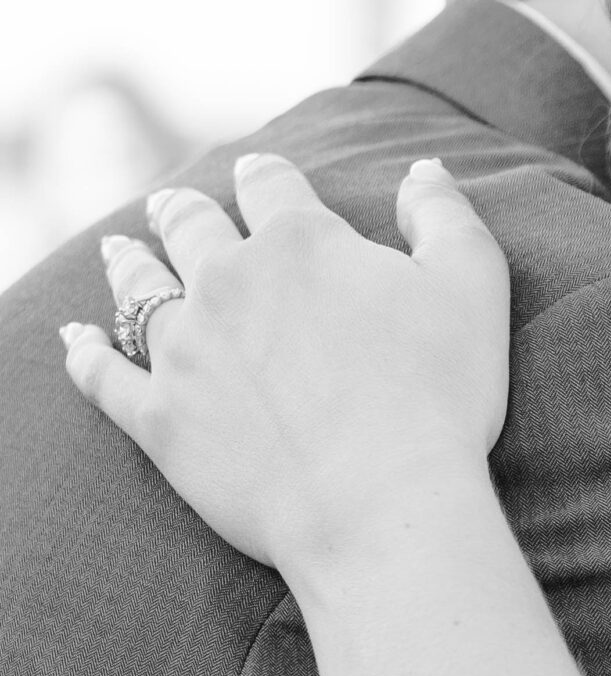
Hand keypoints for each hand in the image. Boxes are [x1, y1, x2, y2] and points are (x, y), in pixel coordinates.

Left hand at [63, 155, 509, 578]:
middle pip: (192, 227)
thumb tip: (423, 169)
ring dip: (129, 264)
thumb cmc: (440, 396)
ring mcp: (185, 350)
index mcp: (301, 241)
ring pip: (140, 289)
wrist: (380, 505)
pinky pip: (105, 377)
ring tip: (120, 251)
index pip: (270, 187)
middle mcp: (228, 281)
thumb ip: (445, 216)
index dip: (265, 177)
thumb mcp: (472, 287)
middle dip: (184, 211)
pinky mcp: (159, 418)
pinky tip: (74, 341)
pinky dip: (85, 354)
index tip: (258, 175)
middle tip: (173, 206)